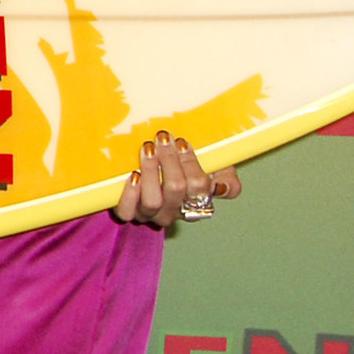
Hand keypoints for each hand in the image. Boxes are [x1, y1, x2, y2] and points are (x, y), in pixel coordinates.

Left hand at [116, 133, 242, 230]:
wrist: (155, 170)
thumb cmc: (186, 167)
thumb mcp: (213, 169)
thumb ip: (226, 178)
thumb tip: (222, 188)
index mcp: (198, 200)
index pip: (200, 185)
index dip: (190, 162)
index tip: (181, 142)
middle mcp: (175, 211)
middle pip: (176, 189)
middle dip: (169, 159)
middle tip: (163, 138)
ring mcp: (151, 214)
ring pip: (153, 201)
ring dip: (151, 171)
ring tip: (148, 149)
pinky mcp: (129, 213)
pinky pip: (128, 211)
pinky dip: (130, 194)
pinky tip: (133, 175)